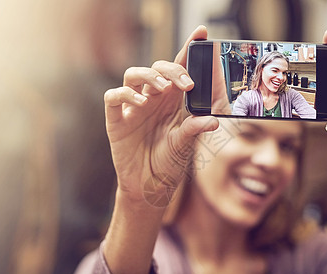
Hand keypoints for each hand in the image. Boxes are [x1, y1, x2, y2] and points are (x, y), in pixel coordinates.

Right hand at [104, 25, 217, 207]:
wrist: (149, 188)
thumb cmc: (168, 163)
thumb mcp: (184, 146)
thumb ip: (194, 130)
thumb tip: (212, 120)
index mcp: (172, 101)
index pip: (179, 69)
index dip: (188, 49)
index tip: (202, 33)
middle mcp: (152, 99)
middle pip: (158, 68)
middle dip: (173, 69)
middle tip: (187, 84)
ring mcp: (133, 108)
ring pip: (133, 75)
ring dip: (149, 76)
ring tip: (163, 89)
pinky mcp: (117, 120)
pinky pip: (114, 97)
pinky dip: (125, 95)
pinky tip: (141, 102)